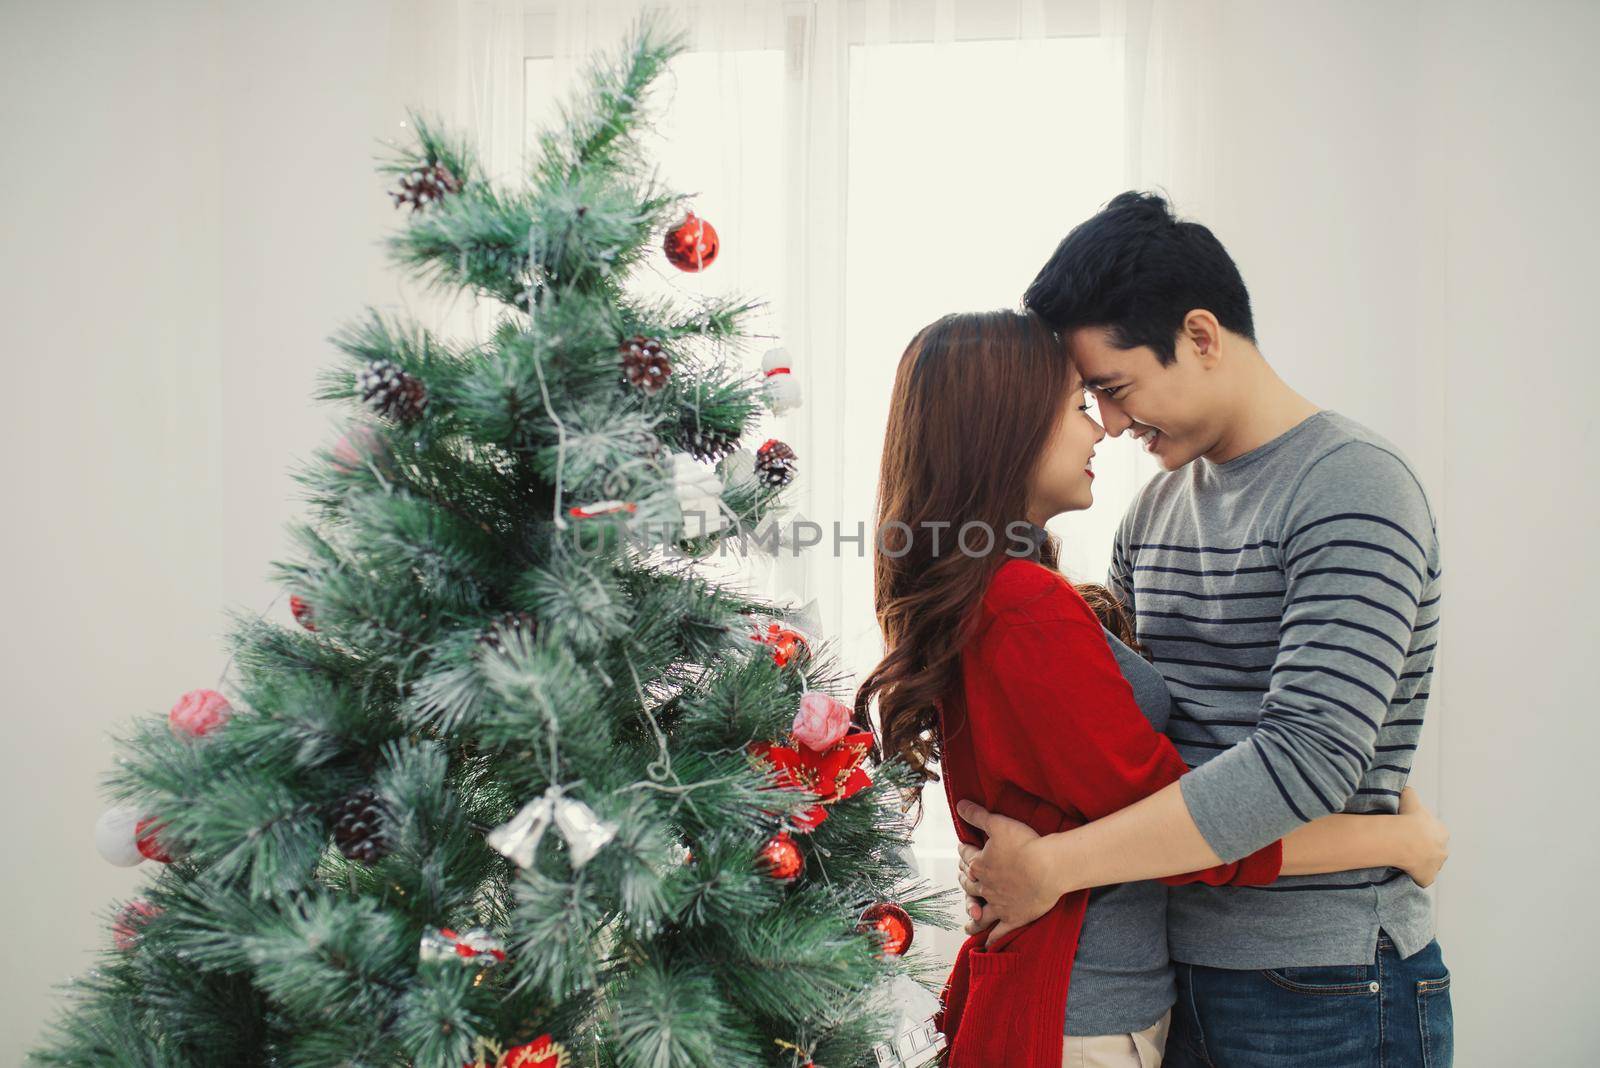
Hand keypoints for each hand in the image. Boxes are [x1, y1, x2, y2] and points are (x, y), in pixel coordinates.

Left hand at [955, 799, 1060, 943]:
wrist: (1048, 867)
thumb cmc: (1025, 843)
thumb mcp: (998, 823)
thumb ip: (977, 815)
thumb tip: (959, 804)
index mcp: (979, 865)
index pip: (966, 857)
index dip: (964, 851)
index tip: (963, 849)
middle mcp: (985, 887)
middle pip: (970, 885)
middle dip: (965, 881)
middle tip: (963, 880)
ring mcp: (999, 904)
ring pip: (981, 912)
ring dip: (973, 917)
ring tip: (968, 925)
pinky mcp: (1014, 917)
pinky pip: (1000, 931)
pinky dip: (993, 938)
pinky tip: (987, 945)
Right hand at [1396, 786, 1448, 886]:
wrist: (1403, 839)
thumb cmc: (1407, 818)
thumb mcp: (1409, 797)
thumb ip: (1409, 792)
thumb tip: (1405, 789)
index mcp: (1442, 832)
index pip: (1434, 833)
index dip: (1421, 832)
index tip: (1409, 831)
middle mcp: (1444, 850)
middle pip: (1433, 850)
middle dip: (1422, 849)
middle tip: (1405, 845)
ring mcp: (1436, 866)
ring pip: (1428, 865)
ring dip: (1418, 863)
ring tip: (1402, 859)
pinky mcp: (1427, 878)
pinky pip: (1420, 878)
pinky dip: (1413, 876)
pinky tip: (1403, 871)